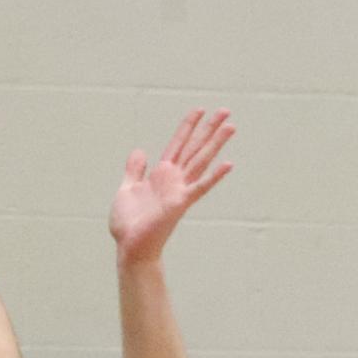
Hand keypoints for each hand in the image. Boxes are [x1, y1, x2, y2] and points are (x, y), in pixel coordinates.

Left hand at [109, 107, 234, 268]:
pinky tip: (229, 164)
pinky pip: (200, 187)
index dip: (187, 127)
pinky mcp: (180, 203)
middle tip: (226, 110)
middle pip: (194, 148)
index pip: (177, 144)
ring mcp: (179, 191)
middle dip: (209, 129)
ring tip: (231, 126)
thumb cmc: (128, 224)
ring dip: (216, 143)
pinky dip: (214, 176)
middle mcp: (174, 180)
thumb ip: (134, 170)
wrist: (129, 247)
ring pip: (201, 160)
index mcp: (161, 174)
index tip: (199, 109)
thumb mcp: (126, 189)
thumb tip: (140, 151)